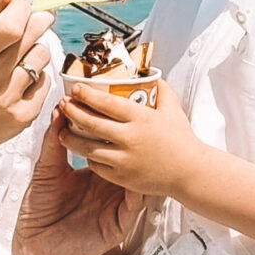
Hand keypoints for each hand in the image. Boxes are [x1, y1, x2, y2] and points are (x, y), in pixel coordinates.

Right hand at [0, 0, 54, 159]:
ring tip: (21, 55)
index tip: (27, 1)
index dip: (24, 7)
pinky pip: (46, 81)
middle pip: (32, 36)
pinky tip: (21, 80)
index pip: (9, 26)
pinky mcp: (25, 116)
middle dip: (39, 20)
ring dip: (36, 49)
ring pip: (42, 55)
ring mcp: (9, 99)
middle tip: (37, 19)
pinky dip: (37, 76)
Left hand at [11, 122, 143, 254]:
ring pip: (138, 181)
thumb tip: (59, 111)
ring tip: (143, 146)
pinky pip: (136, 205)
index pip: (112, 148)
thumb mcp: (46, 169)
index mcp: (94, 174)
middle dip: (134, 143)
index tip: (117, 109)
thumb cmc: (38, 212)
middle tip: (137, 123)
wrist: (34, 245)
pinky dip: (139, 190)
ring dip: (141, 164)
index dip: (115, 130)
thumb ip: (54, 141)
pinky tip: (138, 176)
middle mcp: (108, 188)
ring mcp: (115, 205)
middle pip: (128, 162)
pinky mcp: (119, 224)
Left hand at [57, 78, 203, 195]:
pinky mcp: (123, 177)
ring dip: (72, 138)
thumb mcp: (174, 111)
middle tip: (64, 104)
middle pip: (92, 122)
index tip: (76, 88)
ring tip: (63, 132)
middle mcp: (131, 138)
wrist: (191, 173)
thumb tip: (155, 77)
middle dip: (73, 111)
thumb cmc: (182, 142)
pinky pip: (98, 166)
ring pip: (89, 147)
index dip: (88, 94)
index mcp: (141, 118)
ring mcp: (125, 159)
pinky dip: (89, 158)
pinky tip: (84, 152)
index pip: (107, 102)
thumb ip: (163, 92)